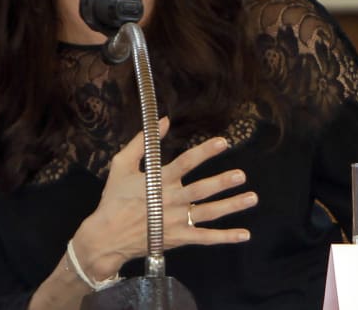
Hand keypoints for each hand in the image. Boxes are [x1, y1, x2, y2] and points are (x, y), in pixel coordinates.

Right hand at [72, 118, 256, 279]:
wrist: (106, 237)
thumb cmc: (114, 199)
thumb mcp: (121, 166)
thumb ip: (141, 143)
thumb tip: (163, 120)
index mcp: (158, 181)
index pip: (186, 163)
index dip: (205, 152)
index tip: (223, 142)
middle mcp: (171, 200)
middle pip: (202, 190)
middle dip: (222, 182)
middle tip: (241, 175)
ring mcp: (176, 221)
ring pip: (209, 212)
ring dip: (231, 205)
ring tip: (252, 198)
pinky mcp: (178, 237)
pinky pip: (205, 237)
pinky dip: (225, 237)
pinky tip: (244, 234)